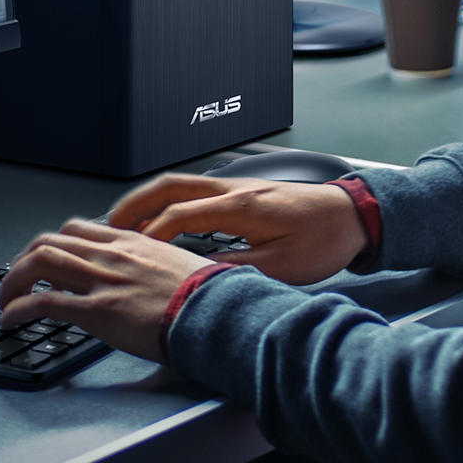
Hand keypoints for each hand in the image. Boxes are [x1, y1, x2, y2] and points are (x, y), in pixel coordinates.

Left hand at [0, 219, 210, 362]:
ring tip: (4, 299)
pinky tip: (10, 320)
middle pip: (51, 240)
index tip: (46, 259)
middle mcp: (112, 254)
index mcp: (132, 242)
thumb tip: (148, 280)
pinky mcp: (96, 310)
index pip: (79, 229)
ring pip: (40, 262)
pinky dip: (17, 309)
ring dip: (12, 280)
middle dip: (25, 259)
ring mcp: (102, 280)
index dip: (54, 243)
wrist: (216, 311)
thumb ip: (155, 266)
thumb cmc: (207, 294)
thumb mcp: (179, 266)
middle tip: (18, 278)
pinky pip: (43, 302)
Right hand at [110, 174, 368, 285]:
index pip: (180, 214)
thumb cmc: (325, 237)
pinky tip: (165, 219)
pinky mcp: (245, 192)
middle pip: (171, 186)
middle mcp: (236, 189)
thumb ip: (238, 270)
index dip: (150, 234)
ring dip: (150, 200)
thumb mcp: (283, 266)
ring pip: (182, 184)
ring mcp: (239, 186)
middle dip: (135, 204)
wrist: (354, 215)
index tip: (130, 252)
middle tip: (108, 226)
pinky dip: (170, 200)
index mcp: (242, 206)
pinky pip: (196, 190)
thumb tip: (199, 278)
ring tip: (126, 222)